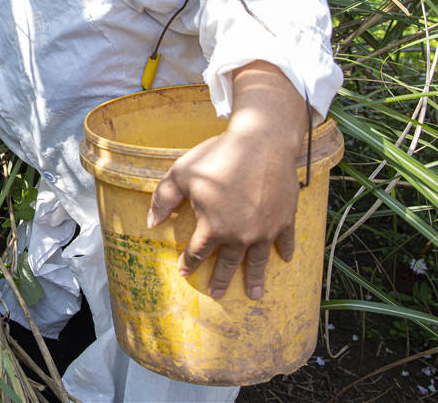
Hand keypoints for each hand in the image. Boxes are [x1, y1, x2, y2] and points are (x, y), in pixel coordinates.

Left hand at [146, 60, 306, 300]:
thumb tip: (152, 223)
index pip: (198, 253)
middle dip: (221, 279)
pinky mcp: (285, 218)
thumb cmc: (217, 156)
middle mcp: (240, 235)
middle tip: (218, 294)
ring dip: (256, 278)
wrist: (261, 142)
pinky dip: (285, 249)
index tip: (185, 273)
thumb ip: (163, 200)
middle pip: (228, 263)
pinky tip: (285, 258)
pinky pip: (285, 240)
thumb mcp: (180, 174)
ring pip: (258, 260)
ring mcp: (265, 229)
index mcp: (213, 228)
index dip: (189, 264)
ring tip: (255, 294)